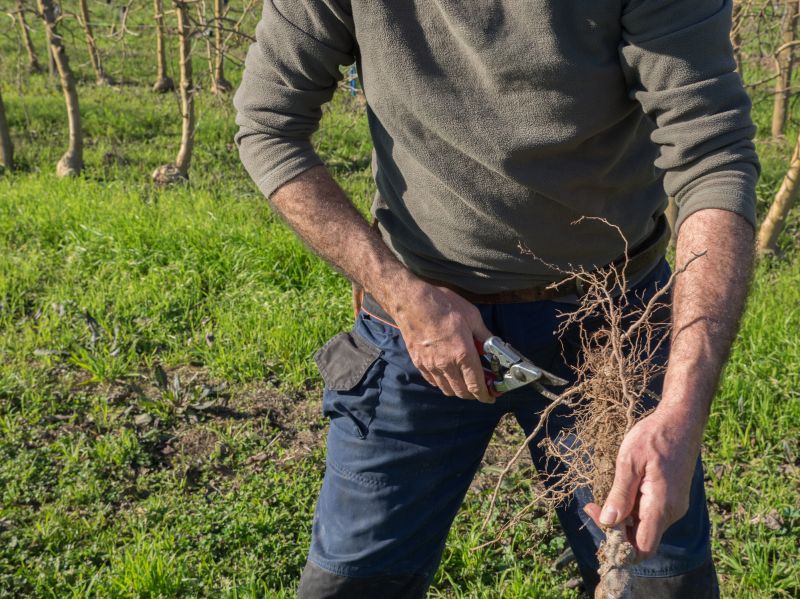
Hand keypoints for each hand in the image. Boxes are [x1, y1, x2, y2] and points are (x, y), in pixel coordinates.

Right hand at [390, 281, 493, 402]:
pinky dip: (442, 383)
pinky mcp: (419, 363)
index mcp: (463, 353)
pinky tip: (447, 375)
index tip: (490, 397)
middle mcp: (446, 364)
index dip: (485, 395)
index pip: (476, 384)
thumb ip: (484, 335)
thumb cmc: (442, 305)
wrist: (412, 302)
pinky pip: (433, 382)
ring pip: (447, 389)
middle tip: (480, 388)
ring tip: (464, 382)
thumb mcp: (472, 316)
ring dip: (458, 390)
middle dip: (473, 394)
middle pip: (462, 391)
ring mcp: (430, 365)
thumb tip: (493, 347)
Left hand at [583, 407, 702, 560]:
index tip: (598, 516)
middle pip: (640, 538)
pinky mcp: (672, 498)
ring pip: (644, 526)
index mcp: (661, 507)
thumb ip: (620, 494)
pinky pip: (650, 514)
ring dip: (623, 517)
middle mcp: (671, 512)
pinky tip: (622, 490)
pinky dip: (632, 509)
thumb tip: (608, 522)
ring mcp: (673, 506)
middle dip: (615, 528)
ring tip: (605, 495)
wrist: (681, 421)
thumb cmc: (654, 437)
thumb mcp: (629, 462)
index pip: (641, 548)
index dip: (618, 544)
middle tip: (593, 505)